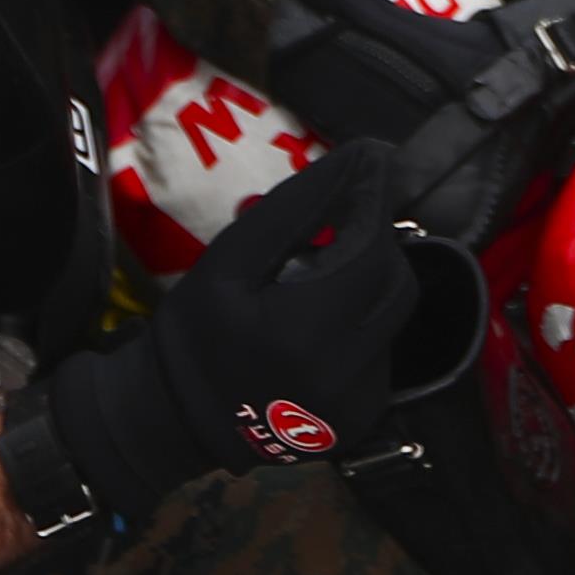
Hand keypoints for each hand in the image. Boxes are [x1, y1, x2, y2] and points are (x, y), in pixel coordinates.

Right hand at [30, 149, 427, 528]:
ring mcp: (358, 404)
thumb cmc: (197, 330)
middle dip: (373, 243)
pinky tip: (314, 328)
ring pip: (391, 315)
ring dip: (365, 284)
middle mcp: (342, 376)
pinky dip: (359, 323)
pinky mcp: (363, 418)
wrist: (179, 419)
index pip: (371, 250)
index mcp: (301, 334)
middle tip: (332, 229)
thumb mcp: (229, 260)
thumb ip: (297, 208)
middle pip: (395, 282)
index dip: (377, 201)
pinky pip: (381, 349)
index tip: (372, 161)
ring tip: (309, 287)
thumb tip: (363, 156)